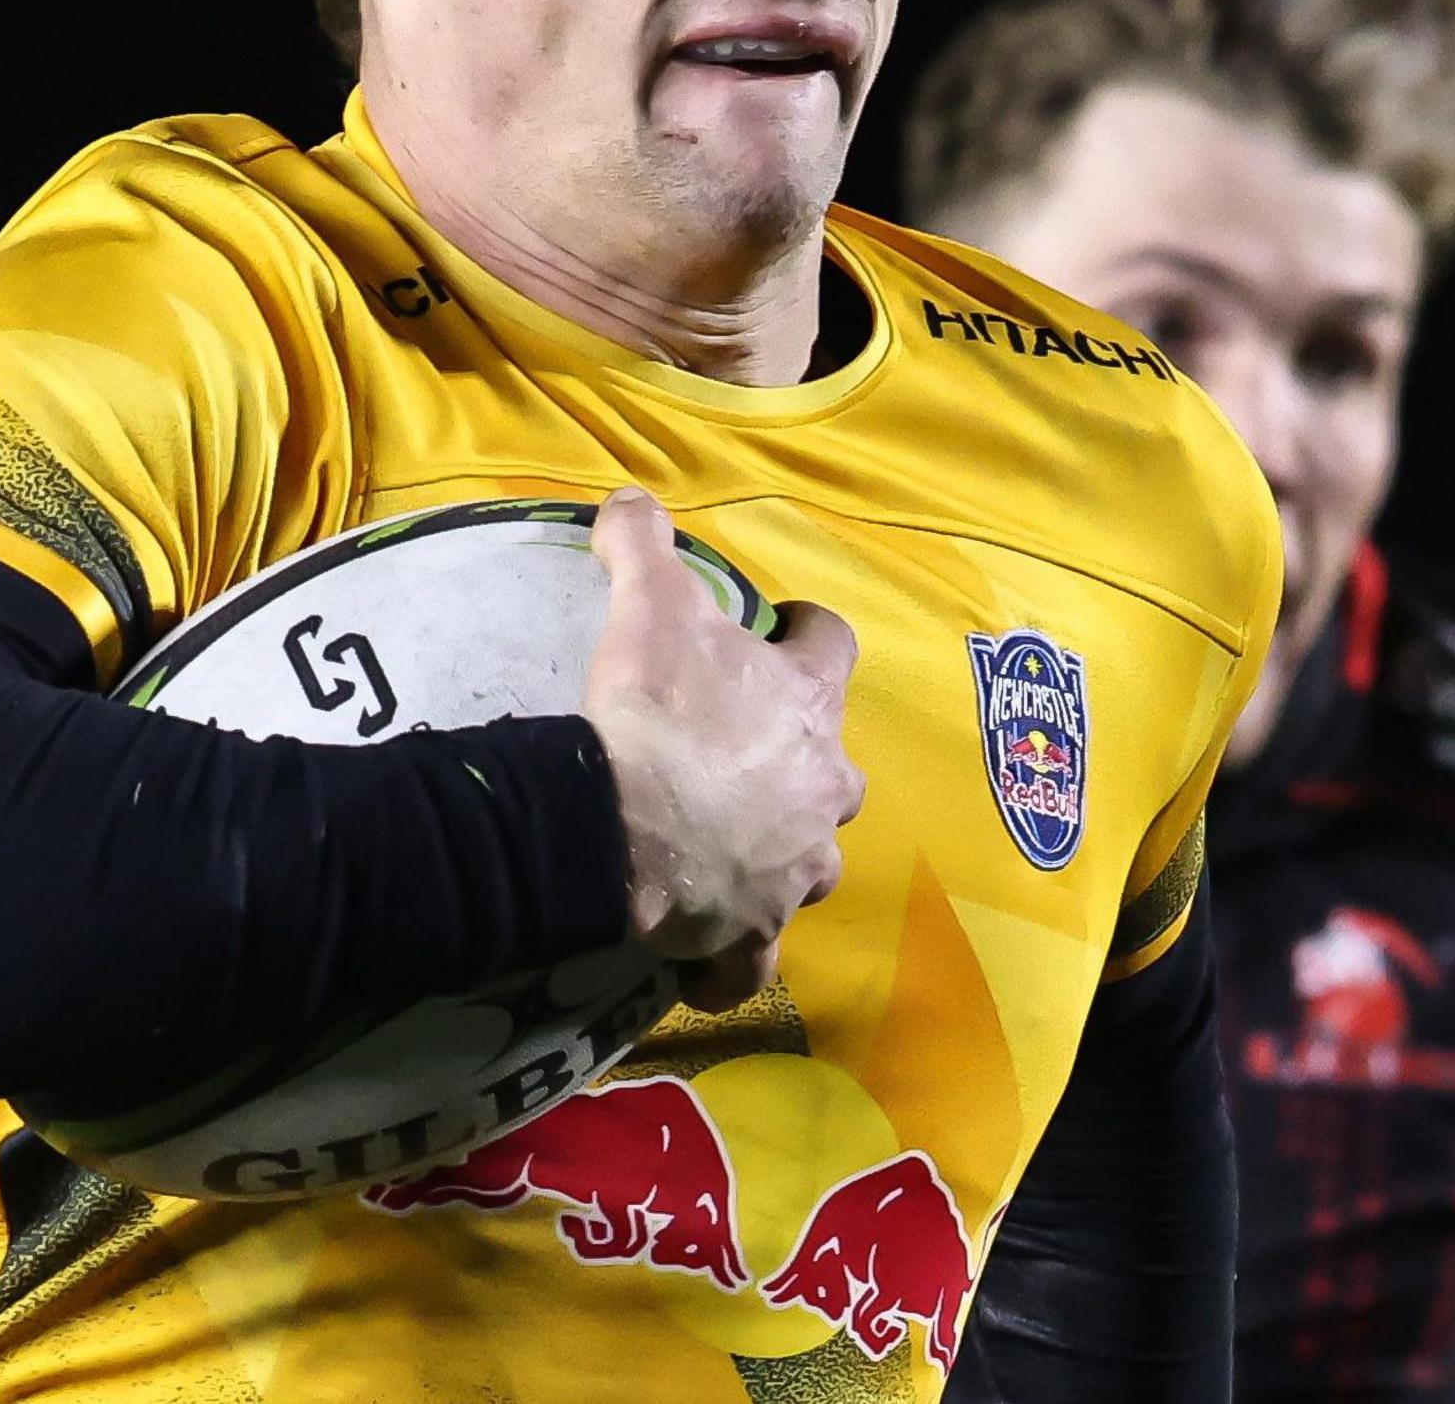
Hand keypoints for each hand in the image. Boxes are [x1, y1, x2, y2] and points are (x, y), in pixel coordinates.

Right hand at [578, 488, 864, 1012]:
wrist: (617, 826)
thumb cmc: (652, 708)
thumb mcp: (647, 603)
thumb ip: (644, 543)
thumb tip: (629, 498)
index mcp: (807, 703)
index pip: (835, 646)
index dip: (809, 632)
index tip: (783, 626)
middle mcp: (822, 788)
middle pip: (837, 769)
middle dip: (801, 759)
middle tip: (743, 749)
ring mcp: (796, 866)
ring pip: (810, 861)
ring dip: (781, 851)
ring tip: (729, 845)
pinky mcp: (755, 931)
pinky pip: (753, 957)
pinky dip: (733, 957)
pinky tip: (704, 954)